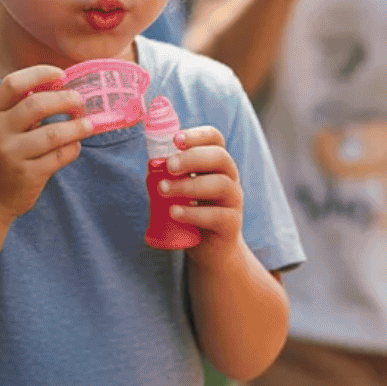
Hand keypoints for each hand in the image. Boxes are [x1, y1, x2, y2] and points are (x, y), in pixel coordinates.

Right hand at [0, 65, 92, 226]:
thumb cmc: (0, 156)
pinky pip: (60, 156)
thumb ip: (21, 109)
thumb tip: (62, 87)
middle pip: (37, 105)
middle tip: (80, 102)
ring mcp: (11, 154)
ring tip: (89, 124)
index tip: (61, 75)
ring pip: (54, 133)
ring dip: (77, 127)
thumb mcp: (0, 128)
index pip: (13, 83)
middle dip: (66, 99)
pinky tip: (75, 146)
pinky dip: (73, 148)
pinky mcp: (27, 175)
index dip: (40, 73)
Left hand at [157, 126, 244, 266]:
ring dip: (188, 185)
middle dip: (192, 157)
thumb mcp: (182, 191)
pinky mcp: (232, 224)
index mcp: (217, 164)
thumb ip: (171, 177)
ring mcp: (234, 201)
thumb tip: (153, 164)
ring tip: (163, 190)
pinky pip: (216, 215)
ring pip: (220, 184)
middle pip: (220, 157)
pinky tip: (174, 212)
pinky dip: (193, 212)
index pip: (215, 139)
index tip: (175, 139)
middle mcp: (230, 178)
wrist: (213, 250)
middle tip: (168, 166)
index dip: (197, 135)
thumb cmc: (194, 214)